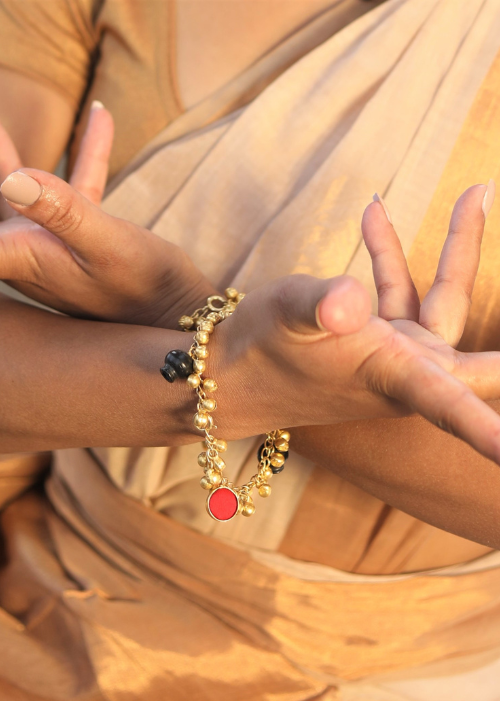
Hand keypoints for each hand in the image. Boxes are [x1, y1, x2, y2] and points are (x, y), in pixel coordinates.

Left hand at [0, 106, 213, 326]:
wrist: (178, 312)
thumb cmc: (145, 287)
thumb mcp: (107, 244)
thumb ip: (62, 211)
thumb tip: (12, 177)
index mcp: (23, 254)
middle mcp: (28, 250)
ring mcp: (52, 243)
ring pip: (21, 186)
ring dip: (12, 150)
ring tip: (2, 116)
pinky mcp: (80, 236)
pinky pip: (70, 189)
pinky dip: (83, 154)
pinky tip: (101, 117)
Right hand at [210, 184, 499, 465]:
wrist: (229, 375)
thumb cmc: (257, 352)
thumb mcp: (288, 315)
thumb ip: (320, 305)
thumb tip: (346, 305)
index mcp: (392, 377)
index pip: (455, 405)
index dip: (487, 430)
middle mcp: (405, 373)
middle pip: (481, 348)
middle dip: (491, 289)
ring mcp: (395, 358)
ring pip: (442, 302)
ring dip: (457, 250)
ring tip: (476, 191)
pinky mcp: (379, 344)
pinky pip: (402, 295)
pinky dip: (393, 258)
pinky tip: (374, 217)